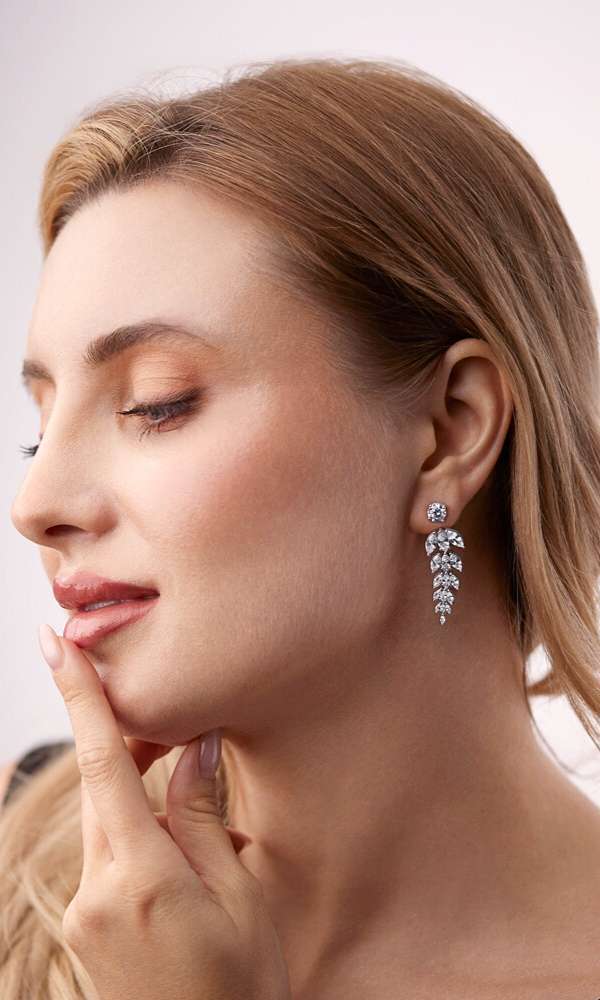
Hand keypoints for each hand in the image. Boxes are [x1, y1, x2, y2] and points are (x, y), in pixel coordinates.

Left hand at [37, 623, 291, 999]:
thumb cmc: (241, 987)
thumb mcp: (239, 896)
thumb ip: (203, 814)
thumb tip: (192, 741)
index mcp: (143, 877)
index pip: (101, 763)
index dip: (79, 696)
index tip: (53, 643)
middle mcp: (98, 891)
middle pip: (101, 785)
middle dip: (128, 742)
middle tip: (174, 723)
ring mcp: (85, 912)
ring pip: (105, 818)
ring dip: (137, 788)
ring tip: (193, 796)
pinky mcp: (86, 926)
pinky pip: (109, 854)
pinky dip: (138, 831)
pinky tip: (186, 854)